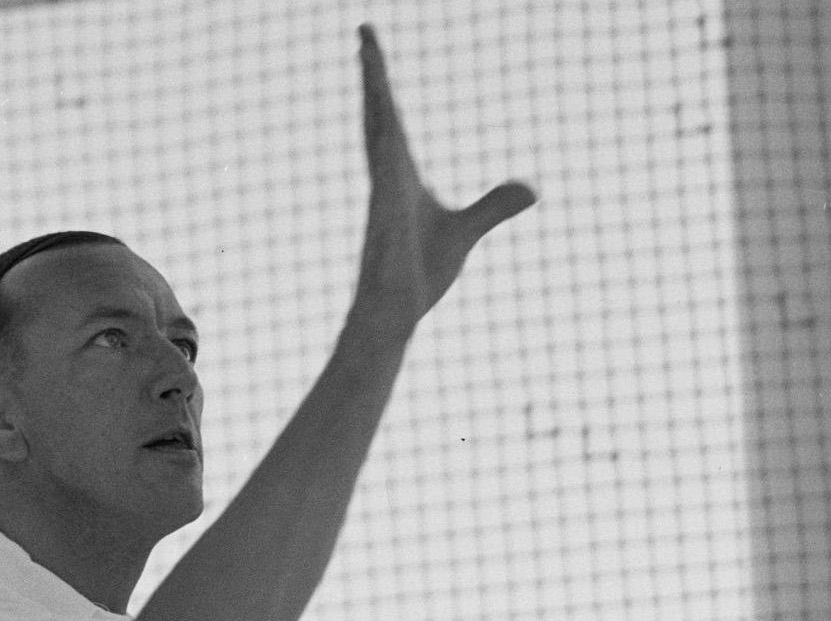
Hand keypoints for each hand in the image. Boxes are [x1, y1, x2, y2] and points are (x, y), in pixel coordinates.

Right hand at [353, 23, 535, 329]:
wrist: (396, 314)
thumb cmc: (419, 274)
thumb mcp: (466, 231)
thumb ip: (495, 206)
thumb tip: (531, 190)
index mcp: (399, 175)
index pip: (389, 117)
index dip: (380, 80)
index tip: (369, 45)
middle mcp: (387, 178)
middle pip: (378, 114)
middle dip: (371, 73)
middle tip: (364, 32)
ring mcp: (382, 197)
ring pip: (378, 136)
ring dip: (374, 98)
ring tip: (369, 58)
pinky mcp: (385, 222)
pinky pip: (384, 178)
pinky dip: (384, 150)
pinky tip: (386, 126)